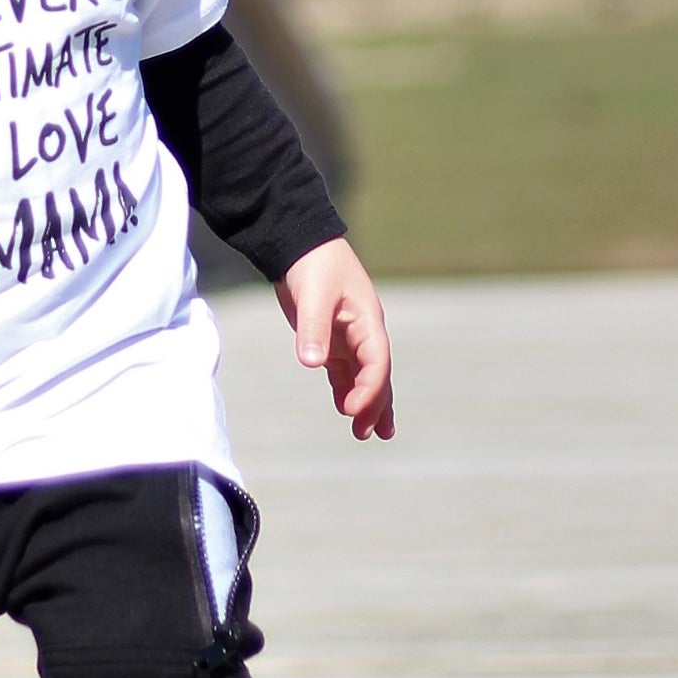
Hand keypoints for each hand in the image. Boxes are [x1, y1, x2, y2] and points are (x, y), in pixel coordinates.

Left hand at [275, 237, 395, 440]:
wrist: (300, 243)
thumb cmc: (312, 264)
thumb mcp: (314, 295)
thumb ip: (313, 329)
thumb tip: (313, 363)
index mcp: (367, 320)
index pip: (377, 362)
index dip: (369, 388)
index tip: (351, 410)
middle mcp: (364, 331)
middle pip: (376, 374)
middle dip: (374, 404)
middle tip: (367, 433)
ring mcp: (349, 336)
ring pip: (364, 376)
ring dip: (367, 402)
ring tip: (368, 433)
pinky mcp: (331, 338)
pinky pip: (345, 370)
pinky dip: (346, 390)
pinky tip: (344, 409)